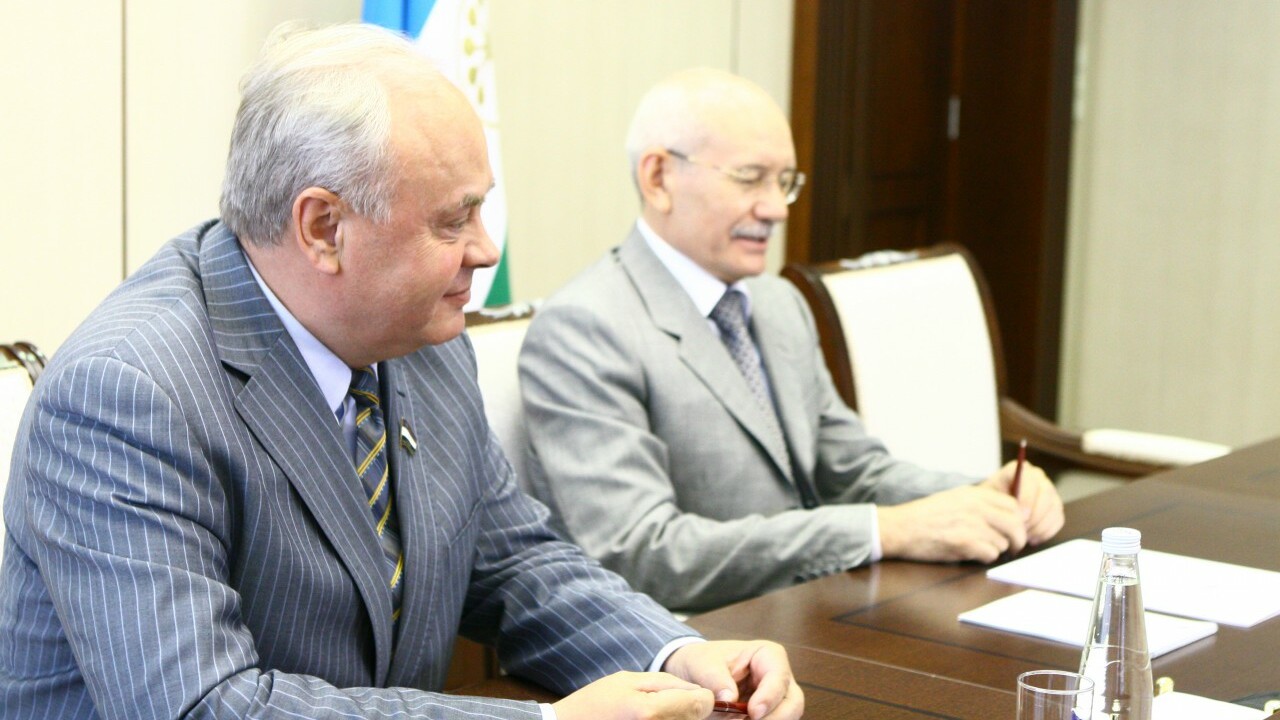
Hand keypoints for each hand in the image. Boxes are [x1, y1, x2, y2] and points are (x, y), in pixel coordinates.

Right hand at [551, 671, 712, 719]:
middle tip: (661, 708)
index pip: (702, 703)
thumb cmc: (593, 707)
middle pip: (696, 719)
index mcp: (650, 711)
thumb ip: (667, 683)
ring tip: (649, 717)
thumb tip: (700, 692)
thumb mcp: (626, 681)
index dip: (700, 697)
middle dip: (687, 710)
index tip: (689, 696)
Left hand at [662, 640, 802, 719]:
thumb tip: (729, 699)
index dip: (770, 696)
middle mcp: (779, 677)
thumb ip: (715, 679)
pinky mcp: (769, 713)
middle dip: (775, 717)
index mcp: (768, 655)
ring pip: (787, 717)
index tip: (753, 712)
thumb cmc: (705, 660)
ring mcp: (776, 698)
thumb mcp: (703, 663)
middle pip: (792, 703)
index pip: (778, 676)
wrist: (697, 672)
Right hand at [877, 483, 1026, 561]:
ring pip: (1003, 542)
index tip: (1014, 529)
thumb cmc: (925, 516)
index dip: (1018, 520)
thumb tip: (1008, 516)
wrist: (900, 527)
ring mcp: (971, 525)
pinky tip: (970, 554)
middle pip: (1015, 524)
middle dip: (1017, 539)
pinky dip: (984, 557)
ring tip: (980, 548)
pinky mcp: (964, 543)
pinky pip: (990, 554)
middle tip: (1012, 547)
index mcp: (974, 494)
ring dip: (996, 549)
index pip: (1013, 505)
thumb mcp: (954, 498)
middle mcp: (976, 507)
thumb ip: (980, 504)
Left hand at [979, 460, 1063, 545]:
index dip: (1027, 499)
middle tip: (1022, 531)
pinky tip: (1032, 538)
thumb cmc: (989, 501)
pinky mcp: (1055, 505)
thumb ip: (996, 498)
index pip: (1030, 479)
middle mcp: (1038, 476)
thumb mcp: (986, 497)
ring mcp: (1049, 490)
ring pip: (1054, 508)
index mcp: (1020, 470)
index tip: (1020, 517)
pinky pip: (1058, 519)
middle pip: (1045, 494)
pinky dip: (1046, 531)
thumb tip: (1010, 510)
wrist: (994, 508)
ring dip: (1040, 526)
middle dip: (1035, 516)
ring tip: (1024, 537)